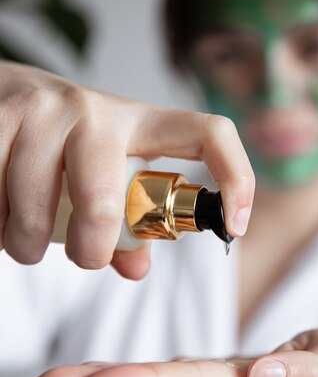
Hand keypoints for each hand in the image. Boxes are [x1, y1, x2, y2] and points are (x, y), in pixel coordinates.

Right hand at [0, 62, 253, 278]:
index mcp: (138, 123)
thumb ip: (122, 223)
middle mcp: (95, 109)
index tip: (234, 227)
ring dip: (25, 243)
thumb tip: (135, 268)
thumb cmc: (57, 146)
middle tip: (83, 259)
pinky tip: (1, 216)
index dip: (235, 177)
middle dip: (91, 247)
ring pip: (35, 206)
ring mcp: (43, 107)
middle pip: (105, 199)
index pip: (208, 133)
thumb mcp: (99, 172)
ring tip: (24, 240)